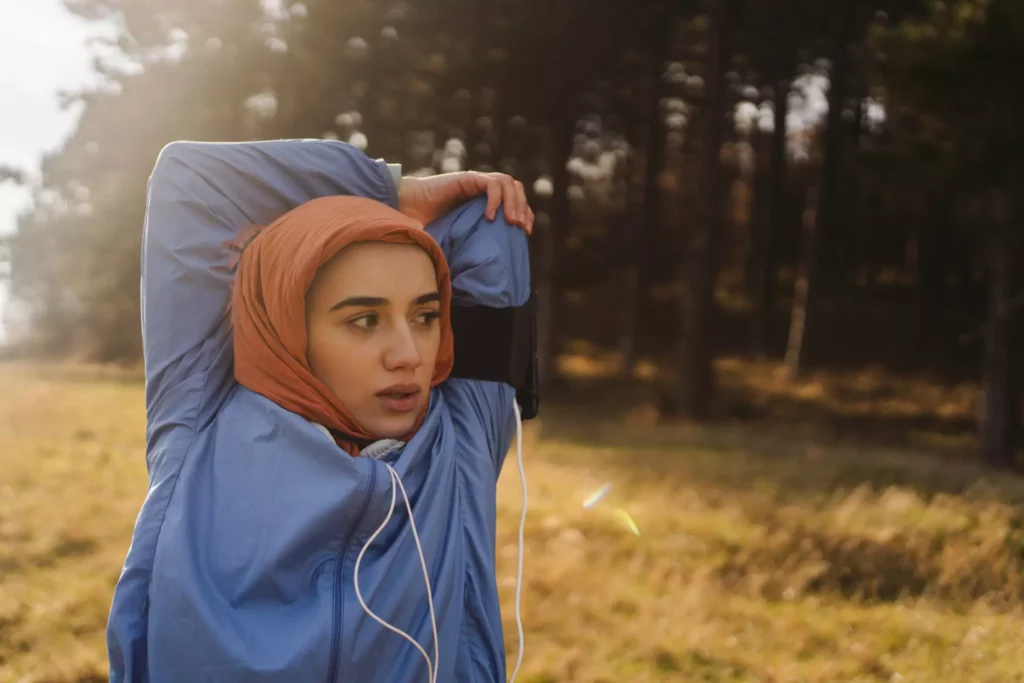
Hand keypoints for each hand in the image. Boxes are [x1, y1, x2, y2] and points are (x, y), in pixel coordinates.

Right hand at [398, 172, 534, 233]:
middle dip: (523, 207)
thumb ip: (468, 246)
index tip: (525, 233)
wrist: (406, 208)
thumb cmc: (425, 224)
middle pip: (516, 189)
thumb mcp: (455, 238)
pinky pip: (491, 184)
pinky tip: (490, 217)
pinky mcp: (467, 179)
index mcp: (483, 200)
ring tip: (511, 222)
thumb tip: (481, 275)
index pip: (515, 200)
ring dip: (514, 202)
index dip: (525, 213)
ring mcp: (475, 182)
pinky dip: (496, 199)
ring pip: (508, 183)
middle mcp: (481, 188)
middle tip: (521, 228)